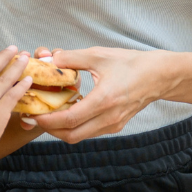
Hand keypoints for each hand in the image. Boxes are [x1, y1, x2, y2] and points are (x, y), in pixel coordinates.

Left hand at [29, 46, 191, 142]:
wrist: (159, 75)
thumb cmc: (131, 63)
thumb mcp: (99, 55)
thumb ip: (71, 58)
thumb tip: (47, 60)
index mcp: (104, 100)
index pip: (68, 119)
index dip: (46, 119)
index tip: (32, 113)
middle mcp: (109, 117)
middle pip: (70, 135)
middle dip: (49, 130)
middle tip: (34, 118)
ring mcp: (113, 124)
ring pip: (79, 136)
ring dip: (61, 129)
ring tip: (48, 115)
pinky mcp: (116, 125)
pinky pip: (89, 132)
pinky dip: (74, 126)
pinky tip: (68, 111)